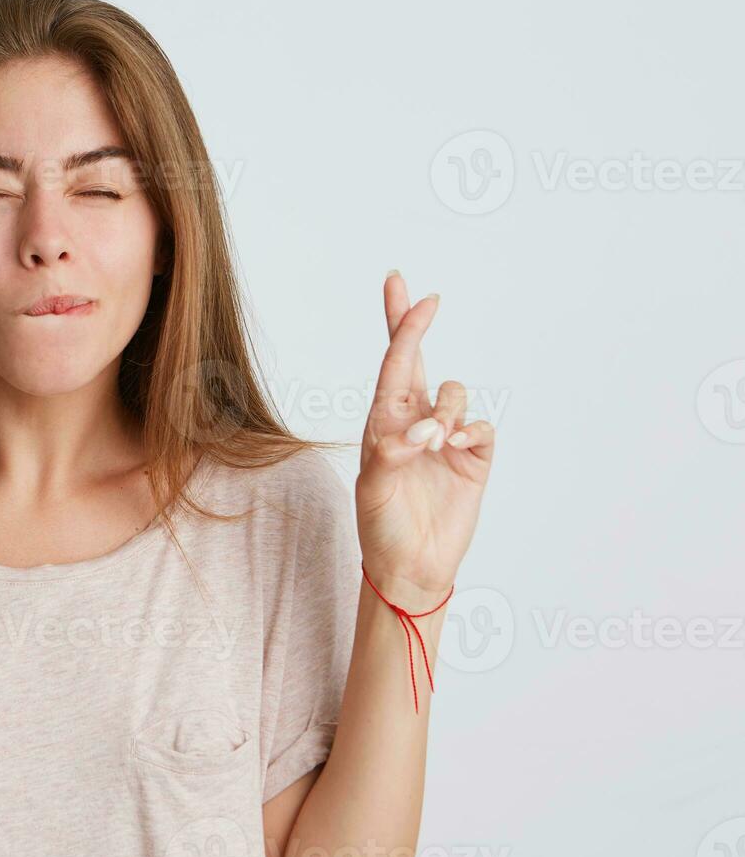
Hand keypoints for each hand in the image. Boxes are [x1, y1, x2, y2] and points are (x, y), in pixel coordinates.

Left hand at [354, 271, 495, 610]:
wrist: (411, 565)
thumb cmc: (382, 526)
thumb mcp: (374, 490)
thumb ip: (391, 454)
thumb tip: (420, 430)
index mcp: (383, 422)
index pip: (392, 365)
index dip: (401, 327)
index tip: (404, 291)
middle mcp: (414, 421)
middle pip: (418, 361)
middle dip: (415, 326)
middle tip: (424, 295)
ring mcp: (446, 437)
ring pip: (454, 393)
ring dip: (446, 409)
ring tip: (433, 443)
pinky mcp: (474, 458)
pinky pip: (482, 426)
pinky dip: (471, 430)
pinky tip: (456, 448)